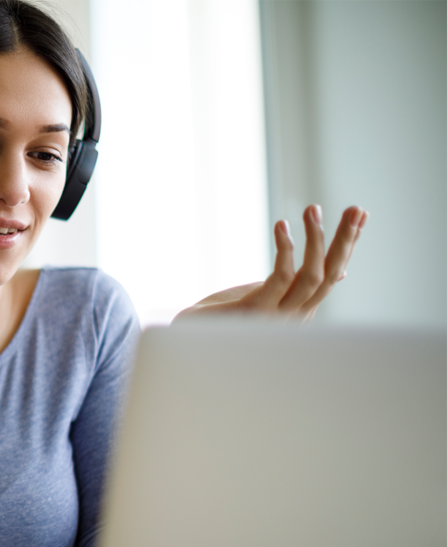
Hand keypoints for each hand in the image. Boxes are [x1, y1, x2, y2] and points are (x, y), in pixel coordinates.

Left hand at [174, 205, 367, 322]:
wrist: (188, 334)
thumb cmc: (228, 315)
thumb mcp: (271, 295)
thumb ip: (300, 284)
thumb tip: (343, 272)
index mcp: (300, 311)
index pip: (333, 275)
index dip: (348, 245)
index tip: (360, 215)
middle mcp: (294, 318)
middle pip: (330, 276)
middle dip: (345, 241)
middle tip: (355, 208)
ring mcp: (275, 318)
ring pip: (311, 277)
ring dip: (316, 240)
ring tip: (313, 209)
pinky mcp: (253, 312)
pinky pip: (279, 278)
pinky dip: (285, 250)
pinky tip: (282, 226)